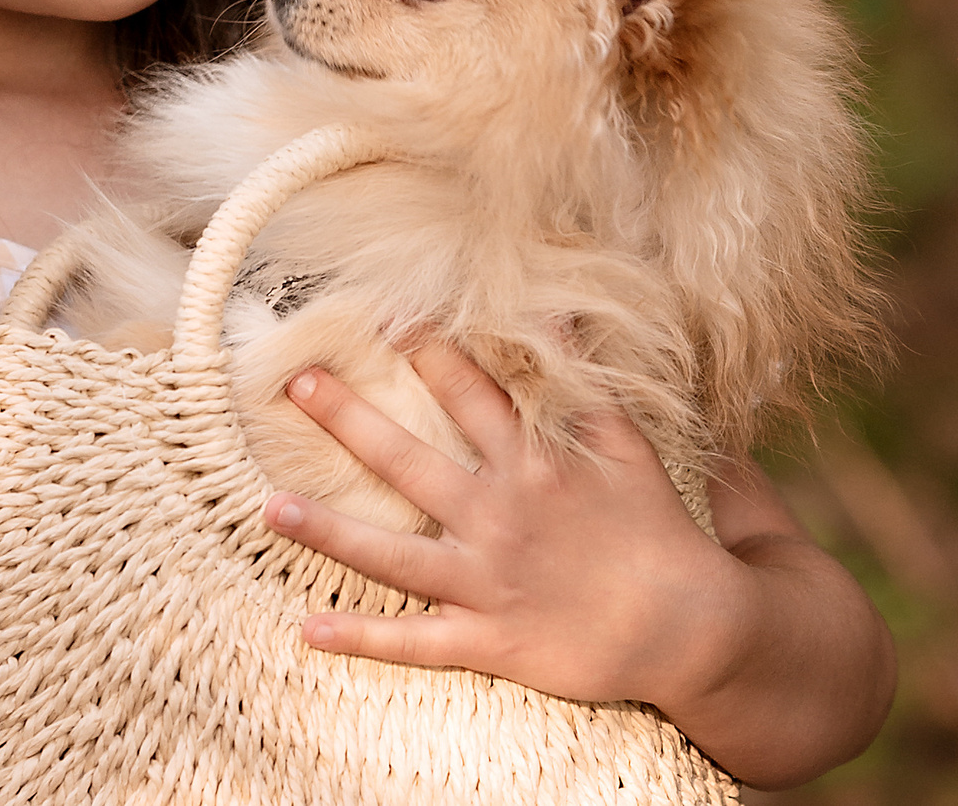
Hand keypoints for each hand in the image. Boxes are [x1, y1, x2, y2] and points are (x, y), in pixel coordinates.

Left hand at [259, 343, 750, 709]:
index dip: (427, 353)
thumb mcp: (630, 447)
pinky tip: (307, 629)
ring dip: (329, 532)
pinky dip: (362, 639)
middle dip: (350, 420)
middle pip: (410, 460)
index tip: (379, 316)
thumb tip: (564, 318)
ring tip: (268, 507)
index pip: (471, 395)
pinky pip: (416, 641)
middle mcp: (499, 516)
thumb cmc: (658, 533)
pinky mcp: (489, 639)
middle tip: (295, 381)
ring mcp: (487, 580)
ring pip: (394, 554)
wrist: (689, 628)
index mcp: (534, 466)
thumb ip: (589, 388)